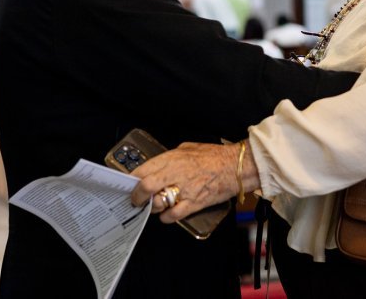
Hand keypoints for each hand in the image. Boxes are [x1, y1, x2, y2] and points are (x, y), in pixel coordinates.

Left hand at [130, 142, 257, 222]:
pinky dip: (166, 217)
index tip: (130, 184)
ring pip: (157, 203)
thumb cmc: (215, 156)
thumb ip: (172, 156)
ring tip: (154, 205)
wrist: (235, 167)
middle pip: (146, 187)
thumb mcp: (189, 148)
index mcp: (172, 158)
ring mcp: (184, 190)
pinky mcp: (194, 203)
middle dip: (136, 196)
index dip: (132, 179)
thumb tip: (160, 163)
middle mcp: (175, 174)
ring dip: (152, 207)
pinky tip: (167, 214)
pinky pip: (173, 215)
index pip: (143, 169)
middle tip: (135, 200)